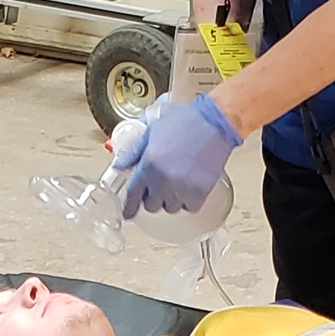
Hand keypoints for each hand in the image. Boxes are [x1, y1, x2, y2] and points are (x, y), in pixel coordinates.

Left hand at [118, 91, 240, 218]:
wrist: (214, 123)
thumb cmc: (185, 122)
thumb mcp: (152, 132)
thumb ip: (134, 152)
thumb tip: (120, 165)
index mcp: (148, 165)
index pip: (133, 195)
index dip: (129, 207)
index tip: (128, 213)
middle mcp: (163, 181)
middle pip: (151, 206)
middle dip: (153, 197)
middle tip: (159, 185)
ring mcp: (181, 189)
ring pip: (170, 208)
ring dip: (171, 199)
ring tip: (177, 182)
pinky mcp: (199, 193)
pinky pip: (189, 207)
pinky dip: (189, 200)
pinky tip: (190, 186)